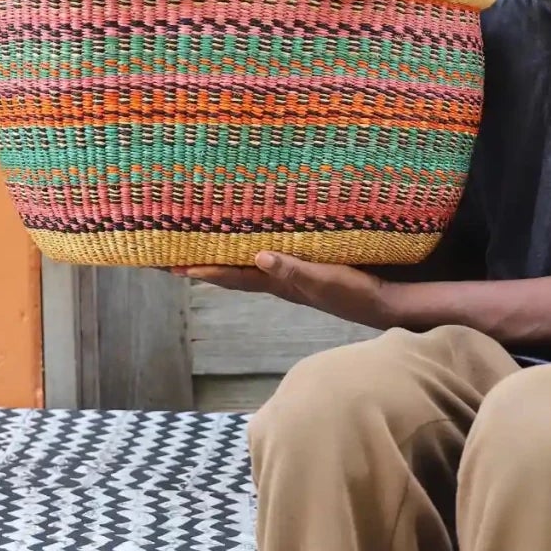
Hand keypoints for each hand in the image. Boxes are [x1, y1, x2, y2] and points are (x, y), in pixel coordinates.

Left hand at [174, 253, 397, 330]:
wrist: (380, 304)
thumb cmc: (352, 292)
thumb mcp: (323, 279)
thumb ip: (293, 269)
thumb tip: (258, 256)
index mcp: (278, 284)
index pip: (234, 277)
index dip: (205, 271)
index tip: (175, 266)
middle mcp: (278, 282)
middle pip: (232, 275)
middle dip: (202, 267)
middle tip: (171, 261)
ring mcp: (290, 279)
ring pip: (245, 269)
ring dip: (221, 261)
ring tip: (197, 251)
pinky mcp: (303, 271)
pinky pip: (266, 261)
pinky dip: (248, 254)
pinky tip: (248, 247)